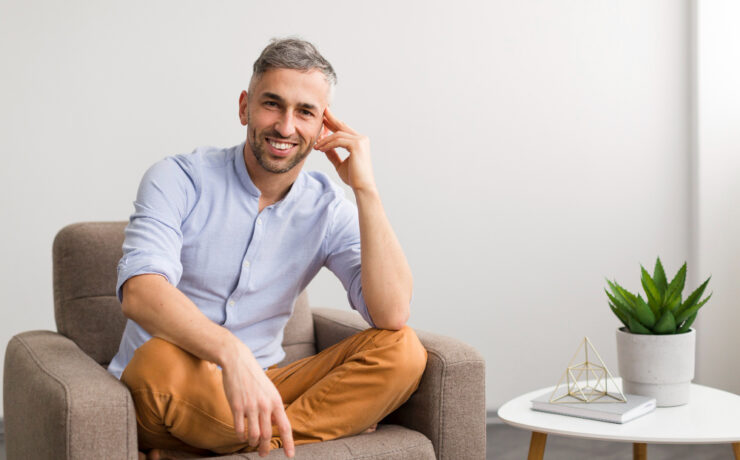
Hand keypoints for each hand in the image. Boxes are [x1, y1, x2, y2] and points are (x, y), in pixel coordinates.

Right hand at [221, 342, 294, 457]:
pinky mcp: (237, 406)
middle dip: (266, 447)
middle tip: (264, 454)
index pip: (285, 427)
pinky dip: (241, 436)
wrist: (239, 362)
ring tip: (252, 443)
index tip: (290, 455)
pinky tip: (241, 436)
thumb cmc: (255, 378)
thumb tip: (277, 424)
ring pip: (254, 434)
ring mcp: (250, 406)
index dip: (288, 443)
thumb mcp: (270, 391)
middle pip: (268, 434)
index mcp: (276, 401)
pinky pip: (240, 428)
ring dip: (253, 442)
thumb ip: (274, 408)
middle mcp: (265, 405)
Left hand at [313, 107, 376, 192]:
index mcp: (359, 142)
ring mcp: (360, 140)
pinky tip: (321, 149)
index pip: (344, 130)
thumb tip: (323, 147)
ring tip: (316, 146)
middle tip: (321, 113)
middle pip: (342, 126)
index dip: (333, 123)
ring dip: (324, 140)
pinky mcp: (357, 145)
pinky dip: (328, 144)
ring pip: (337, 134)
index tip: (323, 120)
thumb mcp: (340, 164)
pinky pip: (338, 141)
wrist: (362, 187)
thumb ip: (333, 154)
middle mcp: (361, 139)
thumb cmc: (354, 177)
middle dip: (330, 119)